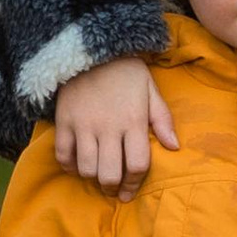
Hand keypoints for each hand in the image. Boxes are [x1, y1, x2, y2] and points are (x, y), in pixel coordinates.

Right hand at [53, 56, 175, 189]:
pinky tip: (76, 165)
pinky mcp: (64, 121)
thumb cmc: (125, 71)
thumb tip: (174, 147)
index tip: (130, 191)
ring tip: (96, 176)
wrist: (91, 46)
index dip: (135, 183)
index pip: (138, 164)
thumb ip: (162, 118)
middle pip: (109, 173)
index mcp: (133, 120)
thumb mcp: (150, 89)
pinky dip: (68, 166)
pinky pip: (62, 155)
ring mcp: (84, 124)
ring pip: (86, 168)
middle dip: (112, 187)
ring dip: (92, 178)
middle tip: (113, 189)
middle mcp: (109, 127)